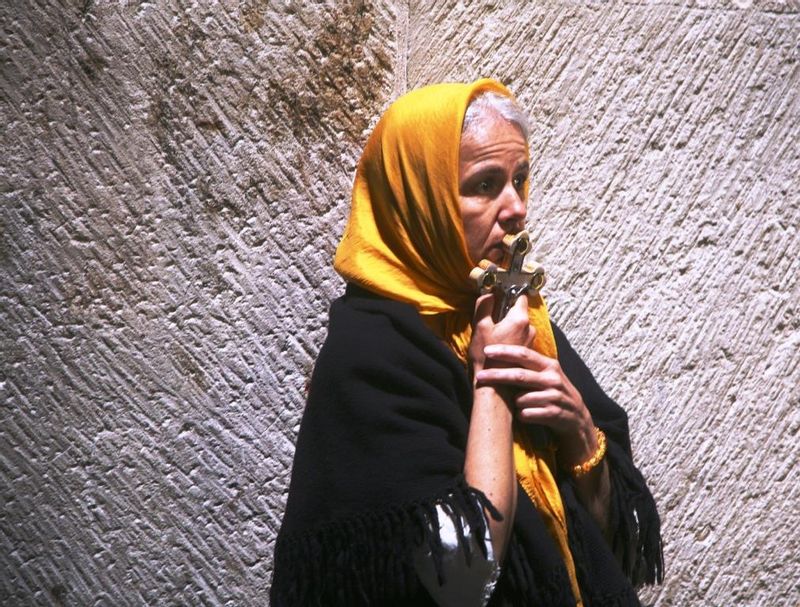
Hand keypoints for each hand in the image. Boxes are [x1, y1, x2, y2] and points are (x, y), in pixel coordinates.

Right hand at [468, 294, 534, 374]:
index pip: (520, 296)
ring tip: (492, 337)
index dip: (508, 293)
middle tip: (489, 321)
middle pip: (517, 312)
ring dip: (506, 327)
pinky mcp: (528, 351)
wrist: (495, 387)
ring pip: (517, 325)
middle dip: (504, 313)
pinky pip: (518, 337)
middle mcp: (530, 328)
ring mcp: (530, 341)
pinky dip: (510, 338)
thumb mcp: (480, 326)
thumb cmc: (486, 357)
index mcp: (519, 319)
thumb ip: (485, 305)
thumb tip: (490, 292)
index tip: (497, 296)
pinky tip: (498, 348)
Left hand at [474, 344, 597, 466]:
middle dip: (497, 375)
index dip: (505, 351)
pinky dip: (522, 415)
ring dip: (514, 403)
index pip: (524, 354)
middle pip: (519, 375)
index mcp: (549, 365)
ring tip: (520, 405)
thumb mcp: (546, 375)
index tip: (487, 350)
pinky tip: (527, 415)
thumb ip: (529, 364)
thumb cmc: (553, 393)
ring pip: (520, 399)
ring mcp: (554, 397)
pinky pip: (526, 414)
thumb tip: (500, 353)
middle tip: (479, 376)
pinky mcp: (554, 414)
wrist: (577, 419)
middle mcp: (553, 379)